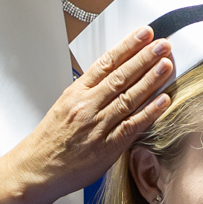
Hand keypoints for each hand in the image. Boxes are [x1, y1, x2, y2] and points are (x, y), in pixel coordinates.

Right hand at [15, 28, 172, 197]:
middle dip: (144, 58)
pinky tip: (164, 100)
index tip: (143, 34)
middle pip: (120, 76)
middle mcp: (87, 106)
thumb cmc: (50, 140)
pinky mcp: (107, 147)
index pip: (106, 63)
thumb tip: (112, 77)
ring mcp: (98, 126)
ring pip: (128, 98)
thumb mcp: (64, 106)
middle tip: (162, 44)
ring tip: (166, 65)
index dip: (127, 46)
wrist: (36, 169)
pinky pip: (132, 126)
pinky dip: (149, 112)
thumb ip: (89, 92)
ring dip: (151, 80)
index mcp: (76, 93)